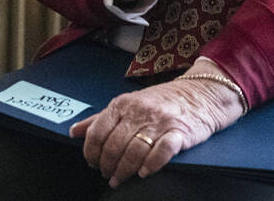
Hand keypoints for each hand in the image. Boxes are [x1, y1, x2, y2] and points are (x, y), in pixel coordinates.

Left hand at [69, 64, 244, 187]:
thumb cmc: (161, 101)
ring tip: (120, 179)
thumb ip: (100, 119)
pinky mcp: (180, 132)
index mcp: (122, 104)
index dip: (91, 152)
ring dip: (124, 170)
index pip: (98, 132)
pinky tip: (144, 173)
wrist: (200, 93)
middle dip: (107, 165)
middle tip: (107, 175)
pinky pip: (163, 150)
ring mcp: (160, 122)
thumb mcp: (127, 104)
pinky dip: (151, 164)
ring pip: (134, 150)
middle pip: (114, 145)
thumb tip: (73, 132)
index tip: (92, 163)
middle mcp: (139, 111)